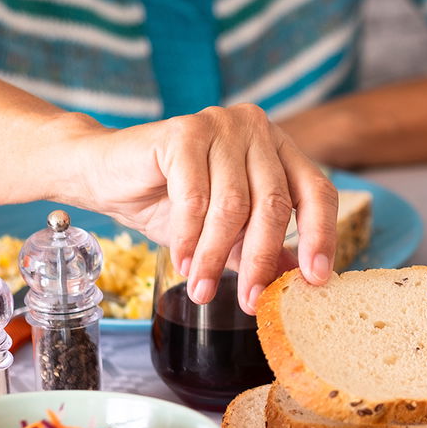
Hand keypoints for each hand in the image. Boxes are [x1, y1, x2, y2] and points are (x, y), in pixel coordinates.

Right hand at [71, 104, 337, 313]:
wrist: (105, 173)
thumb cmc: (170, 199)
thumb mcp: (226, 231)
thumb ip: (262, 248)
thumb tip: (300, 281)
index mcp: (279, 149)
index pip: (317, 192)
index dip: (321, 236)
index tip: (317, 279)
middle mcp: (257, 130)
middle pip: (273, 203)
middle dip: (260, 260)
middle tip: (250, 302)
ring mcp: (221, 125)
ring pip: (232, 205)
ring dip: (216, 256)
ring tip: (203, 290)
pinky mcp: (183, 132)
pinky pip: (195, 198)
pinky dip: (189, 238)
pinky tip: (184, 263)